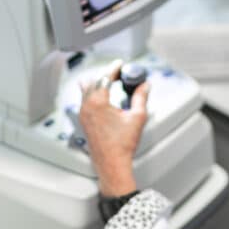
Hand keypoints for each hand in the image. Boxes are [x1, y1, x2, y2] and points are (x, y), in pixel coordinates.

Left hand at [78, 60, 149, 196]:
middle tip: (119, 73)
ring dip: (98, 83)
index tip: (120, 64)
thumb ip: (141, 98)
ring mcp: (83, 114)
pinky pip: (85, 100)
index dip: (114, 68)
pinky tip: (103, 97)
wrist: (111, 164)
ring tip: (111, 83)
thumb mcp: (137, 117)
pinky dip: (93, 93)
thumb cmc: (122, 145)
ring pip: (86, 90)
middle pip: (94, 81)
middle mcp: (87, 106)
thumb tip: (145, 86)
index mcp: (98, 102)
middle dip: (106, 75)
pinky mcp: (83, 121)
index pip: (105, 77)